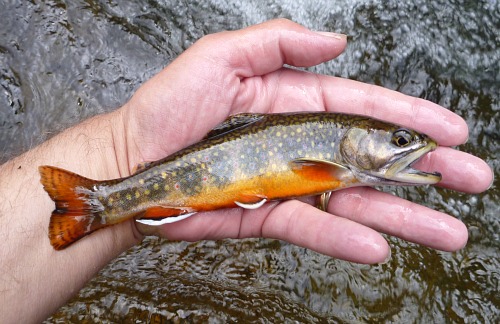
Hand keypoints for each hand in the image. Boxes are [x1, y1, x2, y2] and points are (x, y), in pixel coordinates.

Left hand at [115, 19, 491, 262]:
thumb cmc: (167, 109)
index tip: (450, 129)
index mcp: (292, 103)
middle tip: (471, 181)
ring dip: (402, 215)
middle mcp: (298, 143)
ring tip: (448, 231)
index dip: (408, 116)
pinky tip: (378, 246)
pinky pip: (313, 226)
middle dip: (425, 170)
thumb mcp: (218, 57)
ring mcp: (288, 181)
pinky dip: (344, 237)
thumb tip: (336, 43)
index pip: (362, 106)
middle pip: (372, 157)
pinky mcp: (270, 214)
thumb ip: (277, 43)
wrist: (134, 164)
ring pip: (354, 200)